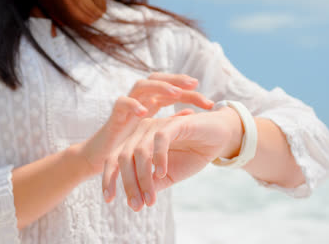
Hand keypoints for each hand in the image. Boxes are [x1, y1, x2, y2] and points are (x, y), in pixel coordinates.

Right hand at [76, 73, 213, 174]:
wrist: (104, 157)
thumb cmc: (131, 145)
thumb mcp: (155, 132)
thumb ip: (171, 121)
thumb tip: (192, 112)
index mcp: (151, 103)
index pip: (173, 90)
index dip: (191, 93)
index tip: (210, 102)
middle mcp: (140, 100)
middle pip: (158, 79)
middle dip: (177, 80)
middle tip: (194, 84)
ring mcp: (126, 106)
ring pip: (141, 85)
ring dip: (158, 87)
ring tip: (175, 93)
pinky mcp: (114, 116)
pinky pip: (121, 103)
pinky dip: (132, 105)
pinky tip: (144, 111)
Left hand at [103, 107, 243, 210]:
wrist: (219, 137)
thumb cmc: (191, 154)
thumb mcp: (168, 176)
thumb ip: (151, 185)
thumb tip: (134, 202)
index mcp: (136, 142)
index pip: (114, 159)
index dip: (108, 179)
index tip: (108, 199)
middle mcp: (142, 131)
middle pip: (123, 157)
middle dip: (128, 184)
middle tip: (136, 205)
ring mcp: (156, 125)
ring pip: (140, 152)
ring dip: (143, 179)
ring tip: (150, 199)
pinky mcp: (174, 123)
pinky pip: (159, 140)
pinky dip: (158, 158)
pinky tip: (162, 173)